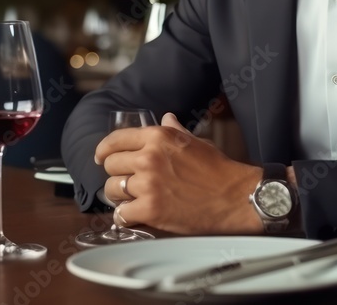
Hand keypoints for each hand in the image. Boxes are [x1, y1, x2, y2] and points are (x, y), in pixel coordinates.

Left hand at [94, 112, 263, 234]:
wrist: (235, 198)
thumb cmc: (218, 170)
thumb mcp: (195, 142)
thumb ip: (174, 131)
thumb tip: (166, 118)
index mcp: (158, 137)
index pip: (115, 140)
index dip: (104, 150)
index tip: (101, 158)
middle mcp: (149, 157)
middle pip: (110, 165)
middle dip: (116, 174)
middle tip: (127, 183)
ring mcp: (148, 184)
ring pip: (112, 190)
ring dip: (120, 197)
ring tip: (133, 200)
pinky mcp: (150, 210)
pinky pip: (121, 214)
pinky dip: (126, 217)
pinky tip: (136, 216)